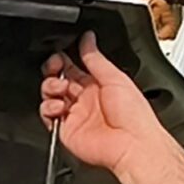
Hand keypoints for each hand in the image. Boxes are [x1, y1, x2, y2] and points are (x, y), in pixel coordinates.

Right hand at [40, 32, 167, 177]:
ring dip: (50, 87)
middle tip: (54, 67)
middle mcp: (86, 100)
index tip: (59, 53)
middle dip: (53, 70)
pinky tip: (59, 106)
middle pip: (59, 79)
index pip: (74, 67)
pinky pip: (48, 116)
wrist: (133, 145)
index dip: (63, 59)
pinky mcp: (66, 130)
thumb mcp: (115, 77)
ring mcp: (75, 115)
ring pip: (51, 96)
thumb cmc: (134, 115)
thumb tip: (88, 38)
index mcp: (99, 85)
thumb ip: (96, 58)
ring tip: (59, 87)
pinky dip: (48, 108)